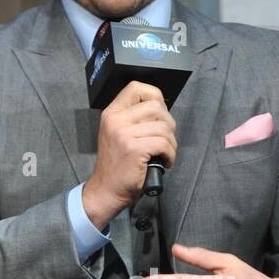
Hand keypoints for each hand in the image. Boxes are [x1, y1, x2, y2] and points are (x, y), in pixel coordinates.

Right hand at [83, 81, 176, 226]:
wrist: (106, 190)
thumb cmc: (117, 165)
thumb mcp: (118, 134)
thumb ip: (133, 119)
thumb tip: (161, 110)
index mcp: (112, 113)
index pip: (136, 87)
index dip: (155, 96)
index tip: (160, 113)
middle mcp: (116, 120)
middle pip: (156, 107)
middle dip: (168, 124)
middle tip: (165, 140)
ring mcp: (124, 134)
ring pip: (163, 127)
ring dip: (171, 143)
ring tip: (165, 154)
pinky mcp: (134, 149)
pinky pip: (163, 144)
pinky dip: (170, 154)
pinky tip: (165, 162)